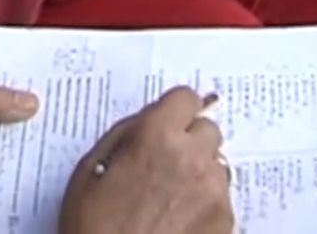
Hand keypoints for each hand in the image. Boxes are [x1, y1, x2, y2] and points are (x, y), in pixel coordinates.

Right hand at [58, 87, 232, 233]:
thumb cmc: (93, 229)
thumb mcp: (90, 170)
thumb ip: (124, 135)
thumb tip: (148, 120)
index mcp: (155, 138)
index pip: (185, 97)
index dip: (174, 111)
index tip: (167, 122)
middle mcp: (191, 158)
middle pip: (207, 129)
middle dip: (189, 141)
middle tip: (166, 164)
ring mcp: (213, 191)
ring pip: (217, 164)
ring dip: (199, 172)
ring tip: (170, 198)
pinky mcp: (226, 221)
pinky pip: (221, 197)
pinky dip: (205, 203)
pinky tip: (179, 220)